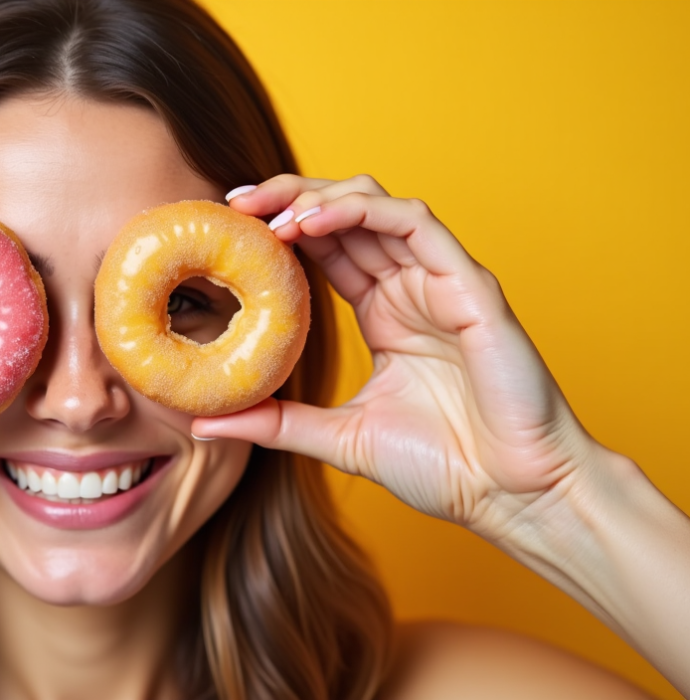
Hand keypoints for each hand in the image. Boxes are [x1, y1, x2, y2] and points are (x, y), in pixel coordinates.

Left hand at [193, 175, 608, 539]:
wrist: (512, 495)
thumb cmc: (445, 467)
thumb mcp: (338, 438)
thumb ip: (276, 423)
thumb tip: (205, 424)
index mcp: (384, 312)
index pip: (325, 248)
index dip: (279, 228)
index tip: (227, 228)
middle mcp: (410, 287)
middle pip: (344, 214)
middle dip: (287, 198)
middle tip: (234, 204)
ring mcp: (441, 281)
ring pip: (376, 205)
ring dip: (318, 197)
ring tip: (269, 213)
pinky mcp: (470, 285)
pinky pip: (414, 223)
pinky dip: (361, 212)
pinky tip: (312, 223)